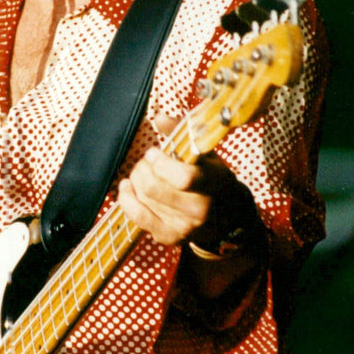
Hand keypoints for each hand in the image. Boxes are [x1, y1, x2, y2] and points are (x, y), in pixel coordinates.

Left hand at [117, 115, 243, 247]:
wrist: (226, 217)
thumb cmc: (212, 178)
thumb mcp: (206, 154)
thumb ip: (183, 133)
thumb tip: (159, 117)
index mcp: (211, 185)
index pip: (182, 178)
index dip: (160, 162)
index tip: (154, 153)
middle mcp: (198, 209)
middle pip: (153, 187)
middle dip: (142, 169)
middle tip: (146, 162)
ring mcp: (182, 226)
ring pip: (143, 198)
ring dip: (135, 180)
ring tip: (142, 173)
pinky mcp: (168, 237)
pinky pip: (137, 216)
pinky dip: (126, 198)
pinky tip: (127, 187)